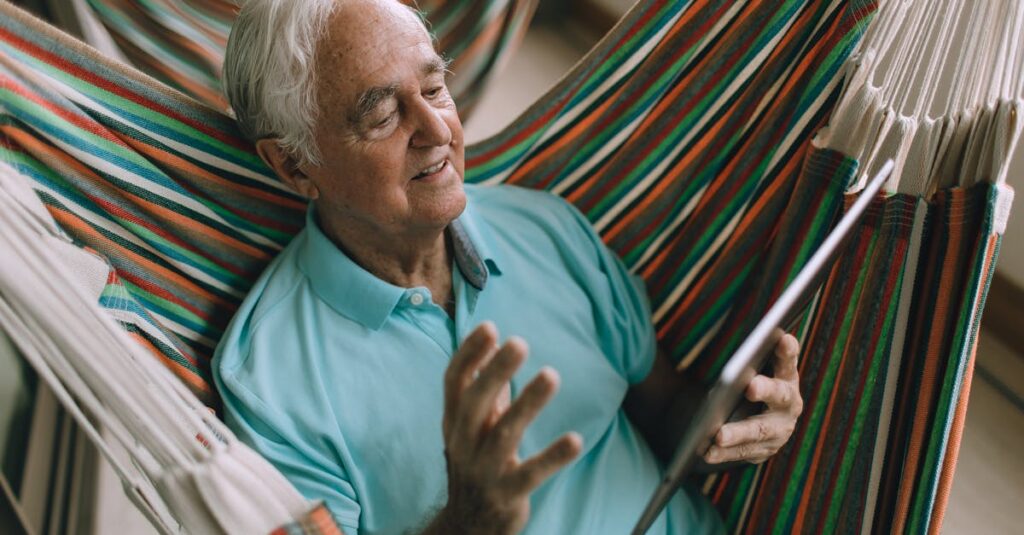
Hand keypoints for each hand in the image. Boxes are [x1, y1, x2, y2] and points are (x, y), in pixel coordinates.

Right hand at [438, 322, 581, 533]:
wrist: (468, 525)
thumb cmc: (476, 462)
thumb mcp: (474, 425)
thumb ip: (488, 388)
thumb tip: (499, 343)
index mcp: (454, 421)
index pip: (454, 381)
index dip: (469, 354)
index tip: (490, 327)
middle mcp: (463, 442)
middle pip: (475, 403)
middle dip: (495, 371)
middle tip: (519, 342)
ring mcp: (483, 470)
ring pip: (504, 435)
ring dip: (527, 404)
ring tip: (551, 375)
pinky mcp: (507, 494)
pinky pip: (531, 474)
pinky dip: (552, 457)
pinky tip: (575, 440)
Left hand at [704, 333, 802, 464]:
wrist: (746, 418)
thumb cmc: (744, 384)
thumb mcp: (746, 371)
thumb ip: (744, 365)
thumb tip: (728, 371)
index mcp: (786, 376)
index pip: (788, 360)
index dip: (787, 351)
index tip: (783, 338)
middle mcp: (789, 404)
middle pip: (780, 395)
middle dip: (766, 389)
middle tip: (750, 386)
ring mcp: (780, 430)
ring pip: (760, 430)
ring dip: (739, 432)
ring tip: (718, 435)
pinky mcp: (765, 450)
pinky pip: (744, 452)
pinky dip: (725, 453)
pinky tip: (707, 452)